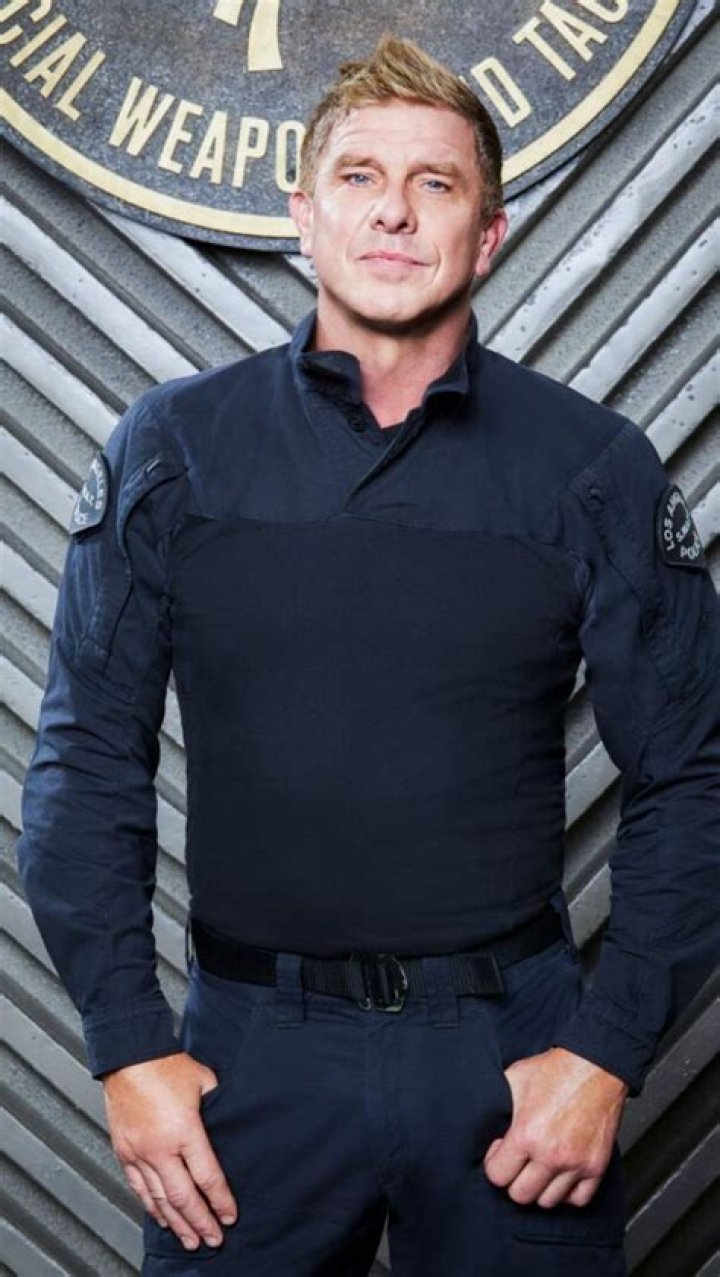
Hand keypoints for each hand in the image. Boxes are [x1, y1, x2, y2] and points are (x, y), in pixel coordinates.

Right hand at [102, 1052, 237, 1249]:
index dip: (220, 1200)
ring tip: (189, 1240)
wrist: (129, 1056)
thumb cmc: (166, 1065)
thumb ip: (217, 1106)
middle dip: (200, 1222)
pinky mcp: (124, 1152)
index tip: (230, 1216)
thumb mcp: (205, 1081)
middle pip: (183, 1197)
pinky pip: (138, 1188)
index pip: (207, 1176)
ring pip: (159, 1199)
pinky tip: (161, 1217)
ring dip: (176, 1223)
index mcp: (185, 1130)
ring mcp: (139, 1152)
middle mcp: (160, 1148)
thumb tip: (229, 1121)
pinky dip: (151, 1207)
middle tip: (213, 1239)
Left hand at [483, 1046, 628, 1207]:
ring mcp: (576, 1164)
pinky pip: (578, 1200)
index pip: (498, 1176)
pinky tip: (560, 1174)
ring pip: (548, 1202)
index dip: (494, 1163)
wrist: (595, 1066)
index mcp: (526, 1134)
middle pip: (520, 1195)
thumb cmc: (555, 1071)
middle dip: (513, 1179)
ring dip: (540, 1187)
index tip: (501, 1150)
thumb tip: (482, 1123)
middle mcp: (551, 1155)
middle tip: (517, 1161)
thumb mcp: (514, 1079)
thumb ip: (496, 1107)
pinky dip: (567, 1192)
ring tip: (538, 1166)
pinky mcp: (596, 1166)